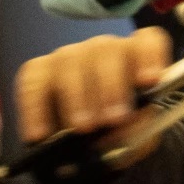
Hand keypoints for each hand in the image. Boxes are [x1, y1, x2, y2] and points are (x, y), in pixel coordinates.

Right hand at [14, 27, 170, 143]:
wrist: (86, 143)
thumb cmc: (118, 130)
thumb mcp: (135, 134)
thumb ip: (138, 128)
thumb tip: (127, 127)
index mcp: (137, 57)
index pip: (148, 40)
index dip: (150, 56)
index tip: (150, 81)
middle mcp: (103, 49)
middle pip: (107, 51)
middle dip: (111, 86)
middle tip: (113, 119)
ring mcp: (68, 55)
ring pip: (70, 62)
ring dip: (77, 97)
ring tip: (82, 128)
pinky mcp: (38, 70)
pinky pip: (33, 83)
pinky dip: (36, 110)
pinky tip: (40, 135)